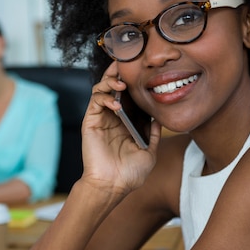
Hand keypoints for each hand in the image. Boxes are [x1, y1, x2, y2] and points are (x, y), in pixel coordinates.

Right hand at [80, 62, 159, 196]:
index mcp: (126, 122)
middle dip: (117, 72)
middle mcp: (112, 117)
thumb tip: (159, 120)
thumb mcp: (149, 152)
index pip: (128, 94)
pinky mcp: (91, 121)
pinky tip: (116, 104)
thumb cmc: (130, 173)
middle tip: (126, 64)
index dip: (132, 80)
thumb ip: (153, 135)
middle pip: (112, 85)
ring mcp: (101, 118)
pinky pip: (95, 101)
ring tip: (122, 85)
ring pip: (101, 89)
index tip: (142, 69)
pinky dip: (105, 98)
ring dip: (110, 82)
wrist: (113, 185)